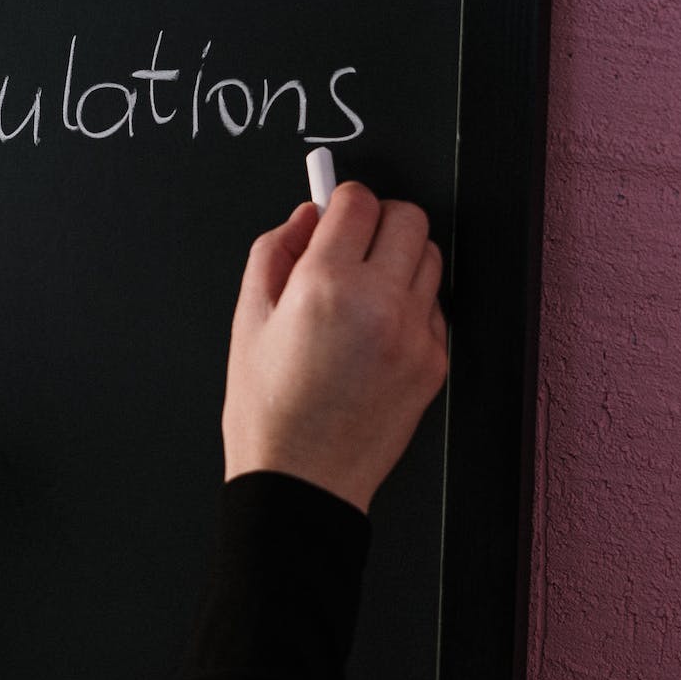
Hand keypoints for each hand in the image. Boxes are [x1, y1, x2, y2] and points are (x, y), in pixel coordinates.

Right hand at [221, 183, 448, 512]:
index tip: (332, 210)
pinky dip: (409, 304)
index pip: (358, 203)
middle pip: (408, 218)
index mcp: (324, 286)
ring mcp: (414, 334)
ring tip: (364, 291)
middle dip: (378, 220)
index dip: (340, 199)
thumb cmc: (267, 409)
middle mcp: (379, 303)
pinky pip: (433, 307)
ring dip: (400, 259)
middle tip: (351, 243)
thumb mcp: (247, 320)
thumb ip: (274, 252)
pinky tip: (374, 332)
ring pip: (430, 258)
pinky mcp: (434, 361)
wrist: (303, 480)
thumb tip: (305, 216)